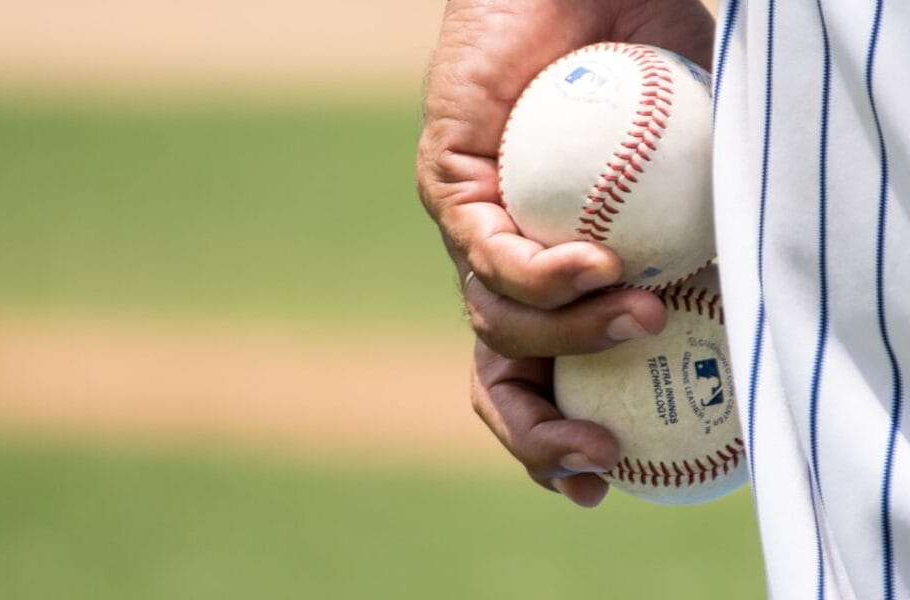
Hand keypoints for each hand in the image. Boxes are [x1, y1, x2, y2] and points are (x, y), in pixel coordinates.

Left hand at [417, 0, 714, 504]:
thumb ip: (720, 236)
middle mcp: (504, 265)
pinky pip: (486, 252)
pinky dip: (545, 274)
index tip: (606, 480)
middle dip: (539, 436)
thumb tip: (763, 306)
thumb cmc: (656, 73)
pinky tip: (599, 260)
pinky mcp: (448, 183)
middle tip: (598, 460)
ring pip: (496, 324)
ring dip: (573, 339)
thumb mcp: (705, 172)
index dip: (560, 441)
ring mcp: (473, 229)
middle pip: (498, 378)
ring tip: (642, 312)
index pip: (540, 379)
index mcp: (553, 280)